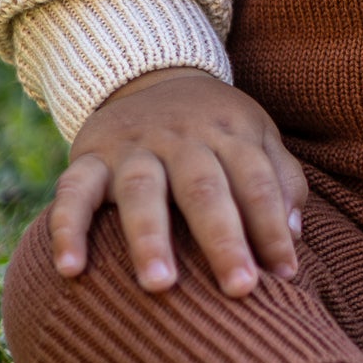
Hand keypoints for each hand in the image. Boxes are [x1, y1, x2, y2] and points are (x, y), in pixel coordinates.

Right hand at [48, 69, 306, 297]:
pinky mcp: (89, 157)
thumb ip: (282, 182)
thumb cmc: (215, 129)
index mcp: (230, 134)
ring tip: (160, 285)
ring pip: (141, 190)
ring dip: (150, 237)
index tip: (285, 276)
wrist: (149, 73)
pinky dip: (67, 228)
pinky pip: (72, 191)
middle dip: (222, 240)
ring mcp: (133, 147)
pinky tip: (70, 270)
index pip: (256, 182)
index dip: (272, 228)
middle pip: (204, 188)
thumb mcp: (256, 137)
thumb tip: (295, 237)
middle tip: (239, 289)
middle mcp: (182, 139)